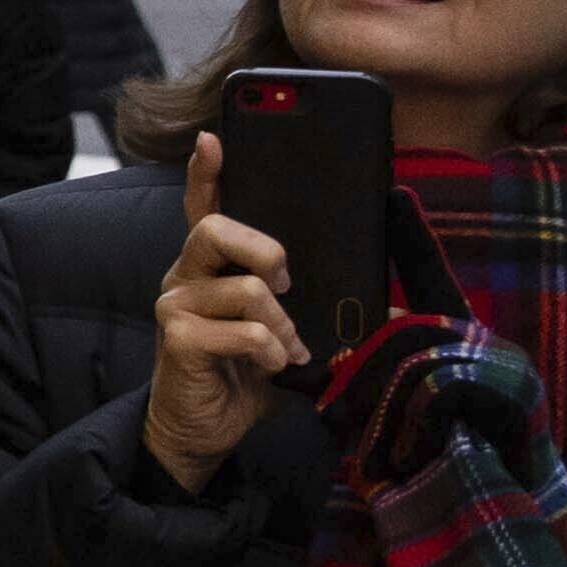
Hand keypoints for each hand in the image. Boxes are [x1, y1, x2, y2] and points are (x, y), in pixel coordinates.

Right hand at [142, 136, 303, 493]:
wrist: (206, 427)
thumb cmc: (245, 372)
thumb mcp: (286, 330)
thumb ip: (315, 305)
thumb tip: (391, 305)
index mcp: (211, 266)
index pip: (202, 206)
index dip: (205, 172)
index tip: (213, 139)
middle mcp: (185, 275)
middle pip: (215, 229)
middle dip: (266, 250)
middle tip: (288, 283)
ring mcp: (175, 305)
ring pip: (247, 289)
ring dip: (283, 324)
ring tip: (286, 346)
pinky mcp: (177, 338)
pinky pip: (243, 331)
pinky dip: (271, 351)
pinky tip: (271, 365)